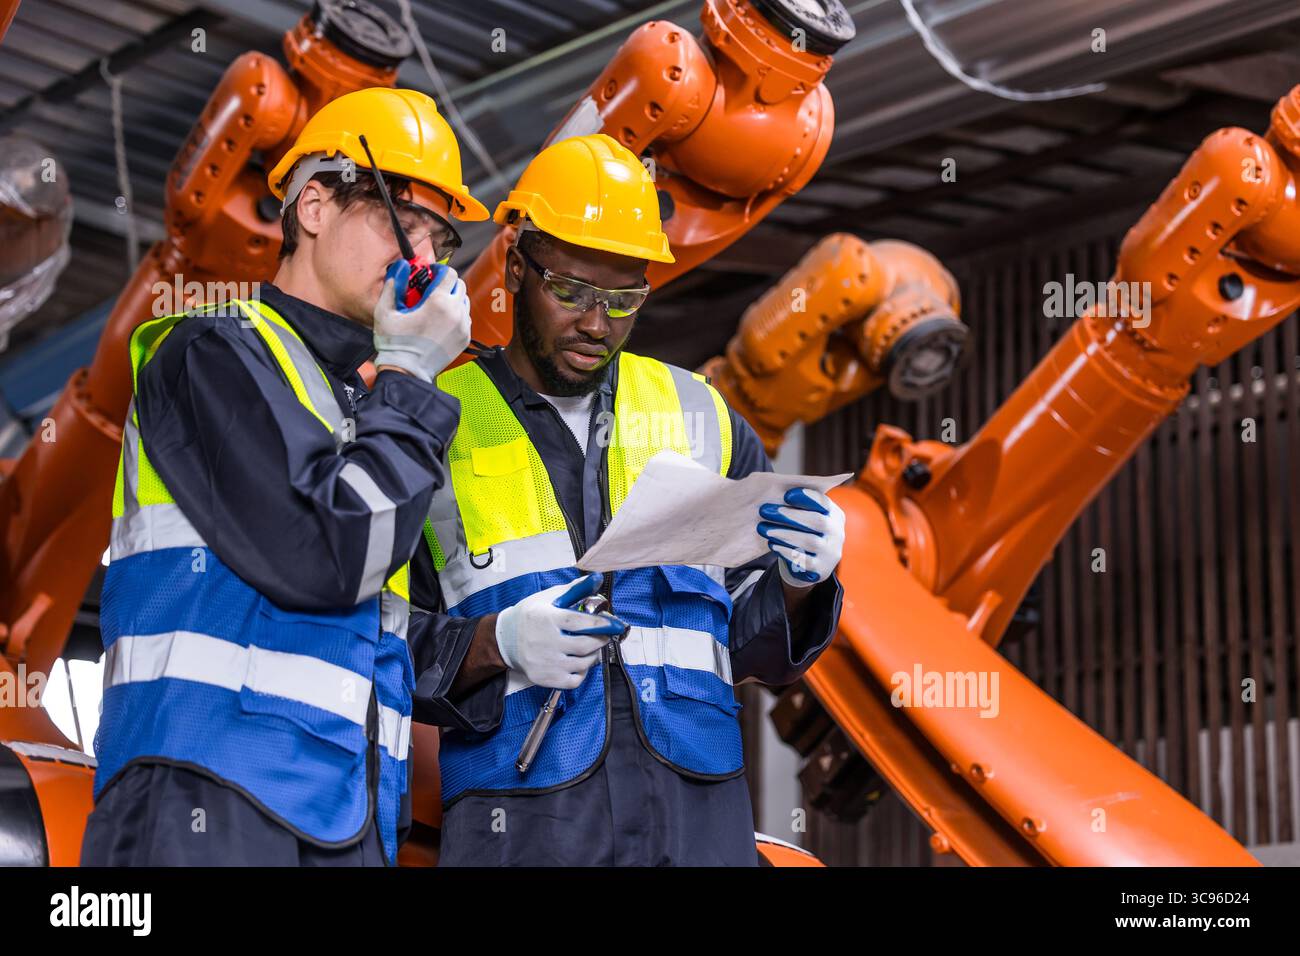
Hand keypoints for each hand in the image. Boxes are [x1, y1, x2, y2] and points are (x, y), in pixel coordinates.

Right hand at [372, 260, 470, 382]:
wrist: (407, 372)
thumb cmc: (395, 345)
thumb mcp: (385, 312)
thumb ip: (393, 286)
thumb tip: (399, 270)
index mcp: (438, 302)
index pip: (449, 273)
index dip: (438, 270)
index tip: (429, 274)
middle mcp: (455, 312)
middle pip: (459, 285)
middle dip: (446, 283)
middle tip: (431, 290)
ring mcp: (462, 327)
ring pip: (464, 301)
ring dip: (452, 299)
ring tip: (435, 307)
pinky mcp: (465, 339)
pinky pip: (465, 318)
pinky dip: (456, 315)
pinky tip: (440, 321)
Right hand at [495, 573, 626, 689]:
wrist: (505, 640)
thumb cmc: (530, 615)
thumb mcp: (548, 598)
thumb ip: (573, 590)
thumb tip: (596, 579)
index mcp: (547, 618)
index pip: (581, 623)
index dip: (603, 624)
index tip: (616, 625)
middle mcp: (545, 642)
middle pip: (586, 645)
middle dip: (601, 640)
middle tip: (605, 635)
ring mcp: (545, 663)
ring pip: (583, 664)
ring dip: (593, 655)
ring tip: (591, 647)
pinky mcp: (545, 678)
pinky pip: (574, 680)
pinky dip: (582, 672)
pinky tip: (579, 662)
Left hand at [757, 488, 845, 587]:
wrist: (807, 565)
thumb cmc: (803, 532)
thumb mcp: (805, 516)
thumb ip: (799, 503)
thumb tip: (778, 484)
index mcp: (835, 515)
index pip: (824, 503)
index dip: (807, 498)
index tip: (786, 494)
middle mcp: (838, 533)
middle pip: (817, 521)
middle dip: (789, 515)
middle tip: (765, 510)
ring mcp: (831, 553)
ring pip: (809, 541)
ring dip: (784, 533)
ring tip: (763, 528)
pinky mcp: (821, 570)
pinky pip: (804, 560)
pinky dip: (786, 551)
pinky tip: (772, 544)